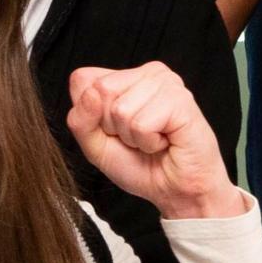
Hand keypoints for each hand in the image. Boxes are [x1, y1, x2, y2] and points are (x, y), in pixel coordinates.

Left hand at [66, 64, 247, 219]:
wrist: (175, 189)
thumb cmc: (141, 164)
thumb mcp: (95, 145)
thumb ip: (81, 119)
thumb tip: (92, 93)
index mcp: (128, 75)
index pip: (84, 80)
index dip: (92, 115)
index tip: (116, 131)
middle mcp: (150, 73)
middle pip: (101, 90)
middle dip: (112, 126)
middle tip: (137, 136)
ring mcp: (168, 84)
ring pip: (121, 110)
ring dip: (133, 137)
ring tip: (153, 140)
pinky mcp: (181, 101)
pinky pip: (142, 124)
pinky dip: (148, 142)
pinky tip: (165, 142)